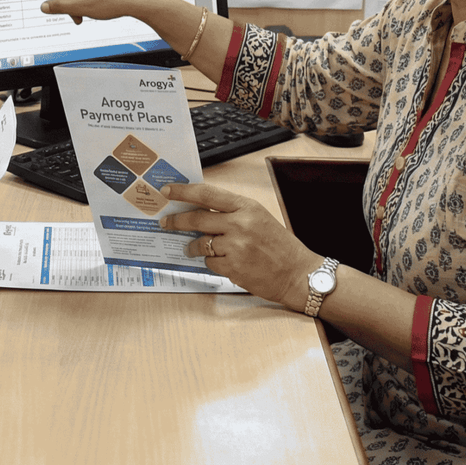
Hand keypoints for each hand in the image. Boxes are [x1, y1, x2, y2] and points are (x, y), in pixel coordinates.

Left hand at [160, 183, 321, 305]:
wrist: (298, 273)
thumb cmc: (279, 245)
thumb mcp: (259, 218)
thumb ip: (232, 212)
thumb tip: (200, 210)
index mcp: (246, 207)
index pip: (207, 194)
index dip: (183, 192)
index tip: (168, 191)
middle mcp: (240, 224)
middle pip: (196, 219)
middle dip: (177, 221)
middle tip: (166, 222)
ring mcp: (236, 247)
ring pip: (200, 243)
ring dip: (193, 247)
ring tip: (192, 248)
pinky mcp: (234, 267)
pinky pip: (210, 263)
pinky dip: (211, 263)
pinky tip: (222, 262)